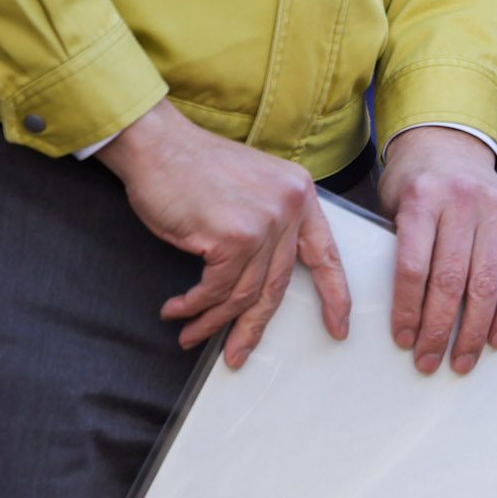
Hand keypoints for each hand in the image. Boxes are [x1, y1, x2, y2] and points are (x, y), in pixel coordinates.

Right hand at [97, 99, 348, 367]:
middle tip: (238, 353)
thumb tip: (261, 281)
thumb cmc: (194, 169)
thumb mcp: (251, 188)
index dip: (335, 294)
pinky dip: (193, 307)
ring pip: (244, 294)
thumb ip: (268, 223)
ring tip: (190, 334)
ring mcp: (265, 222)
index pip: (326, 254)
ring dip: (213, 322)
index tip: (339, 325)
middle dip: (254, 326)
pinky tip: (177, 310)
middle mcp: (291, 206)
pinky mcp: (235, 236)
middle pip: (278, 285)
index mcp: (301, 193)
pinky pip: (215, 290)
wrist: (158, 145)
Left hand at [376, 126, 496, 373]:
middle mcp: (462, 202)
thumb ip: (399, 249)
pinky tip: (496, 336)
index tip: (403, 339)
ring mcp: (495, 210)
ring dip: (475, 331)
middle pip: (452, 280)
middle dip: (440, 329)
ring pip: (487, 283)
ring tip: (461, 359)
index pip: (414, 266)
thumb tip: (402, 314)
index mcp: (423, 198)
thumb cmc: (415, 183)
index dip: (408, 310)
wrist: (449, 143)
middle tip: (429, 361)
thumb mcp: (394, 205)